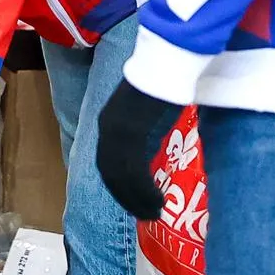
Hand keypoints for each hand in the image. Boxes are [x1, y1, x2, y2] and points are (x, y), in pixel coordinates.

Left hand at [94, 80, 184, 221]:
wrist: (167, 59)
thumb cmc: (165, 79)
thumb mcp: (150, 108)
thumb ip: (148, 126)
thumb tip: (157, 143)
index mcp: (111, 122)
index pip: (107, 163)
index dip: (119, 186)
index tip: (134, 201)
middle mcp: (108, 128)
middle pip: (111, 174)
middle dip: (126, 198)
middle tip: (145, 215)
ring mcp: (116, 131)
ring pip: (121, 178)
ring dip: (136, 200)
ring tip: (154, 214)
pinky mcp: (130, 133)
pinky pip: (134, 172)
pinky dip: (144, 191)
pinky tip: (158, 202)